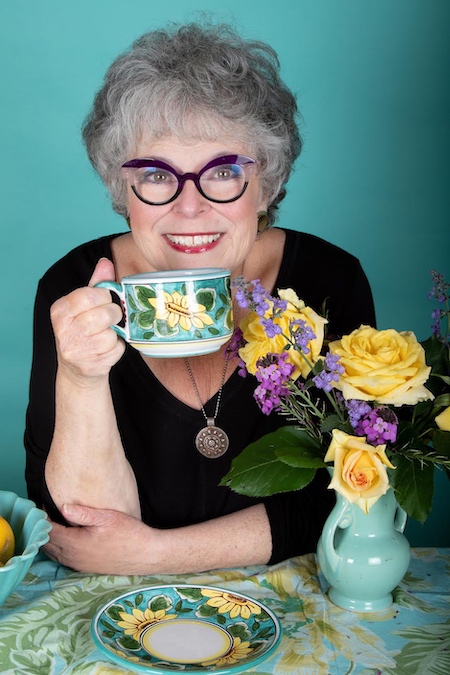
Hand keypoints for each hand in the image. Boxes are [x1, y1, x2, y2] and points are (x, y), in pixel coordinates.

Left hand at [44, 503, 156, 574]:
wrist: (146, 554)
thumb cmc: (129, 533)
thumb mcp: (107, 518)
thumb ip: (83, 513)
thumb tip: (62, 506)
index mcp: (76, 544)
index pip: (49, 532)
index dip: (43, 519)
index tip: (41, 506)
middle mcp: (74, 558)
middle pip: (47, 545)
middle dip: (43, 530)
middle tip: (44, 514)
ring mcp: (80, 565)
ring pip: (55, 554)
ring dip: (50, 540)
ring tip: (52, 524)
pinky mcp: (86, 568)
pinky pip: (64, 559)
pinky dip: (59, 548)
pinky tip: (67, 538)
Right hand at [50, 258, 124, 379]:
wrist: (77, 369)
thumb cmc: (83, 331)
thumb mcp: (85, 305)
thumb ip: (96, 284)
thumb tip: (106, 262)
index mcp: (60, 310)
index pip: (89, 294)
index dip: (104, 297)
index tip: (104, 301)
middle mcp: (64, 330)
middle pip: (104, 314)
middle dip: (113, 314)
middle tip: (110, 319)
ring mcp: (76, 350)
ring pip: (111, 333)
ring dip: (115, 333)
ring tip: (106, 335)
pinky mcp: (90, 365)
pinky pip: (116, 349)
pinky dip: (117, 348)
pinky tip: (106, 349)